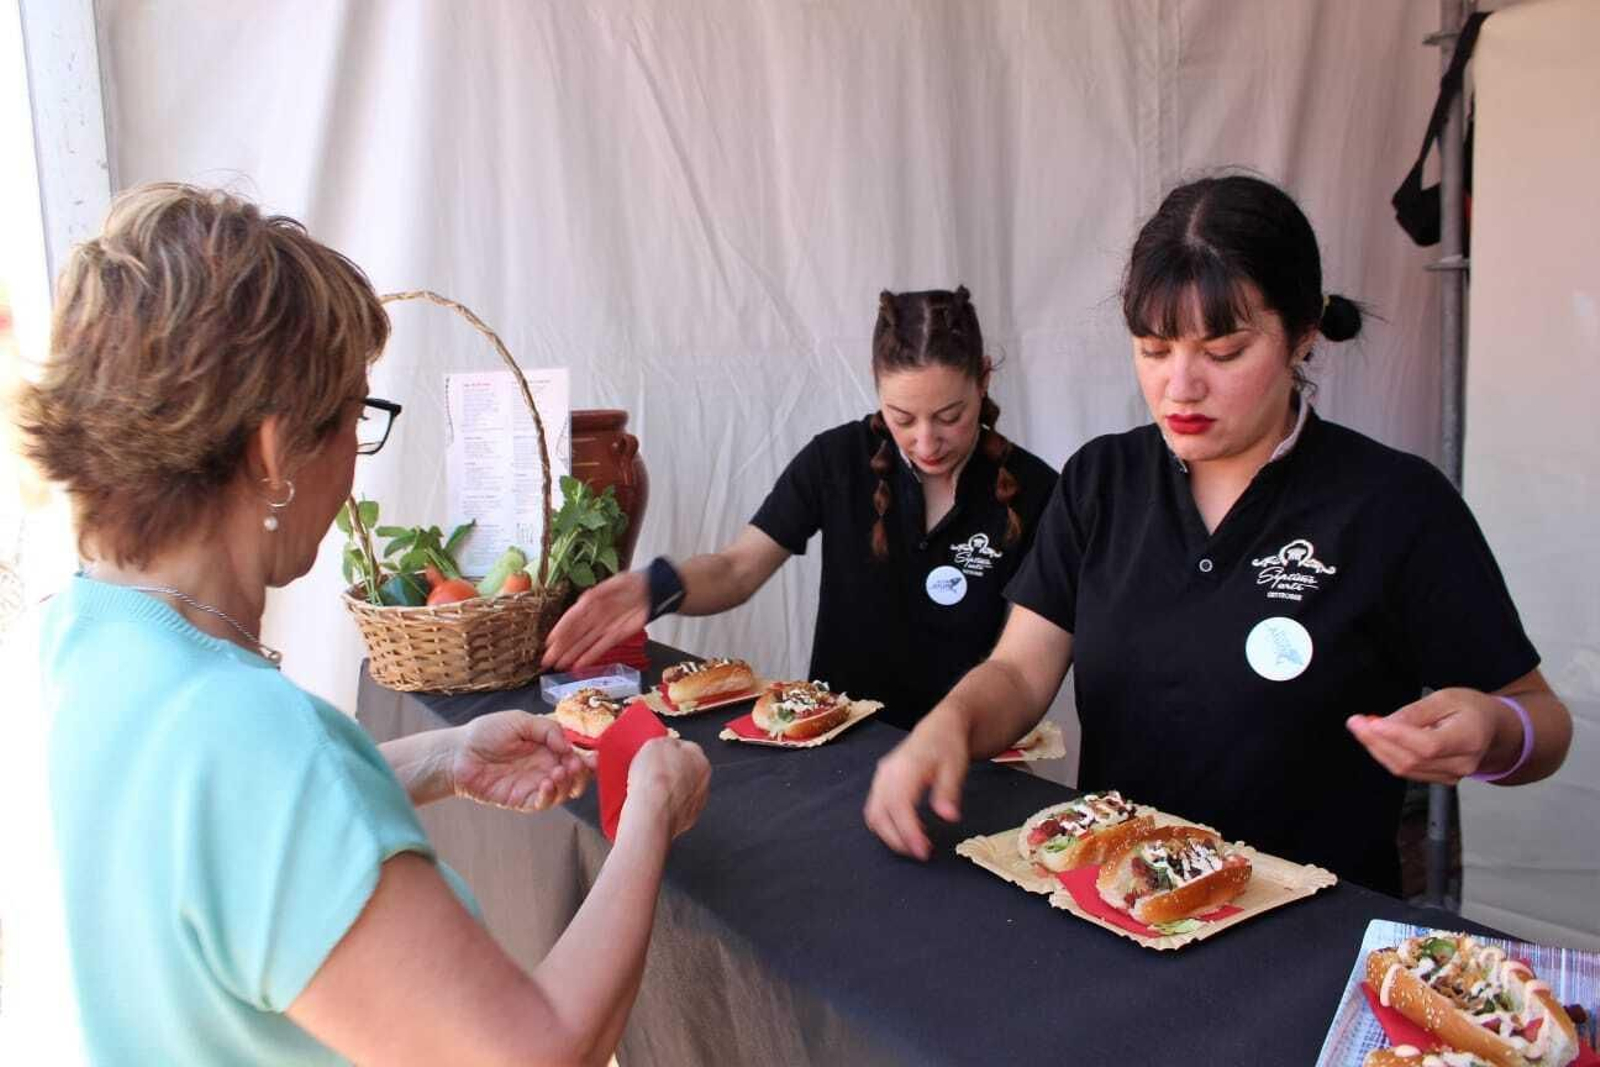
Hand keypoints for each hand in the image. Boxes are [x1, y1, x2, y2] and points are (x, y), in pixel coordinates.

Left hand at [450, 710, 591, 811]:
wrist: (458, 753)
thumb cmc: (486, 733)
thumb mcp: (520, 720)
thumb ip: (547, 729)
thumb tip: (568, 745)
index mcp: (548, 747)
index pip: (576, 755)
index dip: (587, 758)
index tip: (593, 756)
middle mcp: (546, 767)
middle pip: (576, 777)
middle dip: (582, 773)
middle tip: (576, 765)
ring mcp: (535, 784)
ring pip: (564, 792)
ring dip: (568, 784)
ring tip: (559, 772)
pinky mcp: (521, 799)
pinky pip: (543, 803)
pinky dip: (550, 796)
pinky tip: (546, 783)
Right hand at [541, 570, 649, 669]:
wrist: (653, 590)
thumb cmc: (633, 582)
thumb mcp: (616, 582)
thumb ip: (599, 592)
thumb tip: (583, 601)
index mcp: (591, 601)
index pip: (572, 618)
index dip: (560, 630)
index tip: (550, 641)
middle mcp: (595, 616)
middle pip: (575, 634)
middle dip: (561, 647)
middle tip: (547, 660)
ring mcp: (604, 627)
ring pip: (584, 643)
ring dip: (571, 654)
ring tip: (558, 665)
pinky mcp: (616, 635)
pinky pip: (600, 647)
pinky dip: (589, 656)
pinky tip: (578, 665)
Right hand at [623, 738, 710, 839]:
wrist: (652, 813)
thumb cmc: (655, 779)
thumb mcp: (655, 744)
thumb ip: (665, 742)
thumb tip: (666, 745)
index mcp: (700, 760)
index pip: (687, 749)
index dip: (669, 751)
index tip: (657, 755)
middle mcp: (704, 782)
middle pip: (686, 771)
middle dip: (671, 771)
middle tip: (652, 773)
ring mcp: (697, 803)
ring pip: (681, 792)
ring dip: (669, 791)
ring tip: (649, 791)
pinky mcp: (687, 821)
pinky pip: (675, 810)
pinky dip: (666, 808)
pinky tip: (652, 806)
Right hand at [863, 716, 969, 859]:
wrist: (939, 727)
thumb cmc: (948, 746)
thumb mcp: (956, 767)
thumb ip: (948, 792)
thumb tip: (948, 818)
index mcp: (905, 767)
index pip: (899, 805)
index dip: (908, 831)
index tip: (923, 851)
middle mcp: (887, 773)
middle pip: (880, 814)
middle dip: (898, 840)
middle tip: (922, 854)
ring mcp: (880, 777)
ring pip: (874, 815)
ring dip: (890, 835)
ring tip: (915, 845)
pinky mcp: (880, 783)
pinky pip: (875, 809)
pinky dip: (886, 826)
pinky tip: (908, 831)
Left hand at [1346, 688, 1512, 784]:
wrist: (1490, 728)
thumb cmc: (1470, 709)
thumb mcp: (1445, 698)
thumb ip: (1416, 712)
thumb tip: (1386, 724)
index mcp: (1469, 738)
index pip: (1429, 745)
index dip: (1397, 736)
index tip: (1371, 723)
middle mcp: (1462, 763)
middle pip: (1412, 760)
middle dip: (1377, 741)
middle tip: (1356, 722)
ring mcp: (1452, 775)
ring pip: (1405, 769)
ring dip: (1377, 749)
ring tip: (1360, 727)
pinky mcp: (1439, 779)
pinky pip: (1408, 771)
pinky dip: (1387, 755)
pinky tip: (1375, 740)